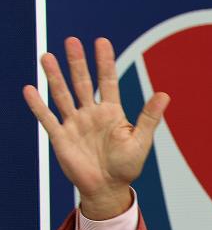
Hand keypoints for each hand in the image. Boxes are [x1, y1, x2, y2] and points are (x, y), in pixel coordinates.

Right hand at [22, 36, 169, 219]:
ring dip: (54, 76)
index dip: (104, 62)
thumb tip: (165, 94)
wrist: (107, 188)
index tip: (101, 41)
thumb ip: (149, 117)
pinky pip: (47, 118)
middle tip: (72, 40)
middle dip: (77, 62)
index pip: (107, 81)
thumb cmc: (127, 166)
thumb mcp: (141, 141)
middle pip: (82, 82)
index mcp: (112, 112)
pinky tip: (30, 89)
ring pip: (62, 95)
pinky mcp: (61, 137)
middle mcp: (91, 113)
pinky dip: (38, 105)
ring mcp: (74, 124)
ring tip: (46, 56)